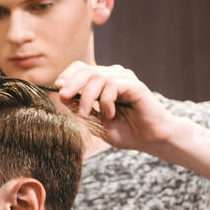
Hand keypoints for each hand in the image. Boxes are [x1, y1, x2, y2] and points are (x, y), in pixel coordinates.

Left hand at [52, 61, 180, 153]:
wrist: (151, 140)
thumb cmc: (126, 132)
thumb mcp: (96, 123)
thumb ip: (80, 110)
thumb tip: (62, 96)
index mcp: (103, 83)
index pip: (81, 69)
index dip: (67, 75)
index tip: (58, 88)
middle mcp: (114, 76)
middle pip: (86, 70)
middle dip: (71, 83)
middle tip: (64, 97)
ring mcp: (125, 79)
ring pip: (97, 77)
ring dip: (87, 97)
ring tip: (87, 114)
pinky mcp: (135, 86)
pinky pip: (113, 86)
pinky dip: (106, 101)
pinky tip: (110, 114)